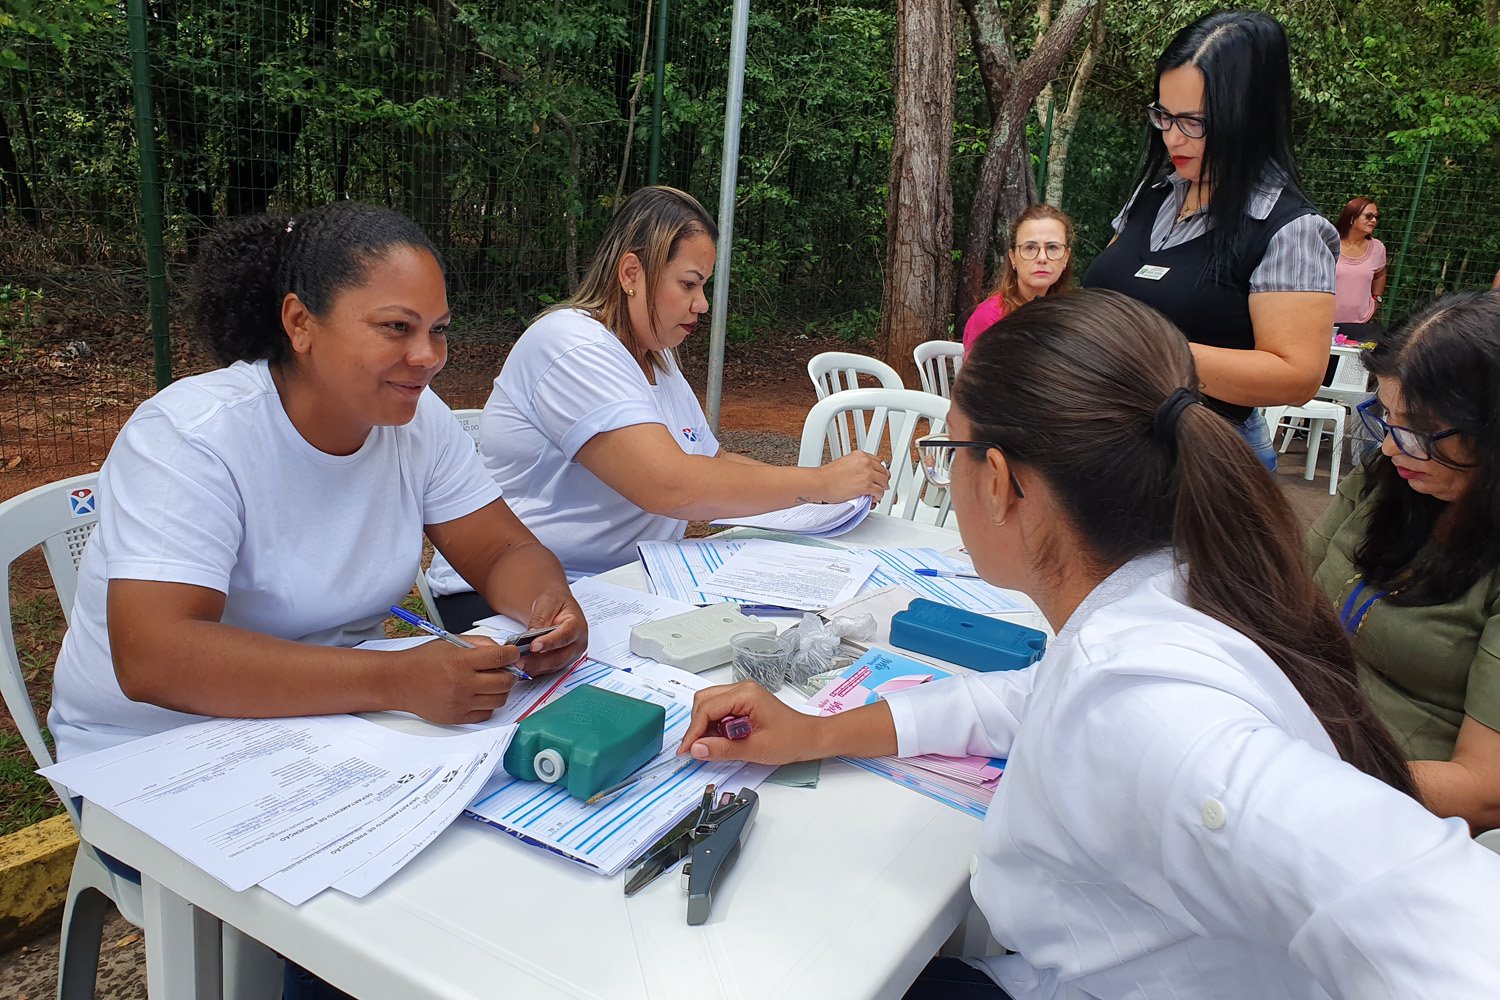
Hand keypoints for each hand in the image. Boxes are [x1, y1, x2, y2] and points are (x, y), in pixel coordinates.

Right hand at [398, 636, 520, 724]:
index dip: (512, 654)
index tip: (513, 654)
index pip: (500, 657)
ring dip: (501, 690)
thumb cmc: (423, 660)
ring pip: (499, 700)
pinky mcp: (457, 718)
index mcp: (461, 662)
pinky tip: (480, 695)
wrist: (399, 682)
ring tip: (492, 683)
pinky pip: (486, 714)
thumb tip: (502, 649)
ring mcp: (461, 703)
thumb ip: (478, 643)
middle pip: (505, 682)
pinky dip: (488, 705)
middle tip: (505, 669)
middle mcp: (463, 684)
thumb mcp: (450, 642)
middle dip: (510, 673)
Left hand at [517, 586, 587, 675]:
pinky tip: (523, 667)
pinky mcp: (564, 661)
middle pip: (560, 656)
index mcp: (578, 625)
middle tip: (520, 661)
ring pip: (554, 666)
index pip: (565, 636)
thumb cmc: (556, 603)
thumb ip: (540, 618)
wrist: (558, 607)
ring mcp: (572, 654)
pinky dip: (536, 670)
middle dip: (539, 661)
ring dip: (535, 667)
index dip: (549, 642)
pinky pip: (549, 669)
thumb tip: (532, 633)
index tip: (533, 646)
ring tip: (518, 665)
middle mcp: (578, 642)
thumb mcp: (547, 602)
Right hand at [676, 681, 823, 765]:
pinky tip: (719, 740)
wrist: (810, 738)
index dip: (693, 731)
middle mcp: (742, 689)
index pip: (707, 708)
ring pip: (709, 704)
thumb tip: (697, 749)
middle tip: (694, 749)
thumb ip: (723, 749)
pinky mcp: (743, 703)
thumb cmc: (791, 739)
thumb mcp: (755, 749)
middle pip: (704, 701)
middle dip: (696, 726)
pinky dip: (713, 725)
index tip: (686, 750)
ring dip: (704, 725)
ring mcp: (742, 694)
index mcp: (746, 694)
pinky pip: (719, 710)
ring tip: (708, 746)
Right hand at [816, 451, 889, 503]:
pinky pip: (880, 492)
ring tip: (874, 494)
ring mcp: (867, 473)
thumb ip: (857, 466)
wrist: (820, 483)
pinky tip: (871, 498)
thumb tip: (865, 474)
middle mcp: (865, 462)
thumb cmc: (828, 476)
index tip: (878, 476)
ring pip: (884, 482)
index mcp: (860, 455)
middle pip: (884, 472)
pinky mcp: (866, 485)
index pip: (879, 462)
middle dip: (882, 480)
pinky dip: (877, 497)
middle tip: (878, 486)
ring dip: (880, 489)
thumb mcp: (845, 463)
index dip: (879, 471)